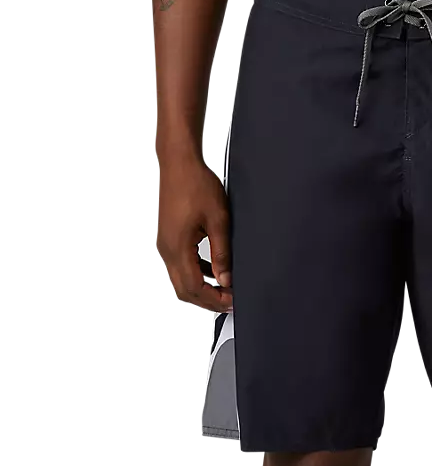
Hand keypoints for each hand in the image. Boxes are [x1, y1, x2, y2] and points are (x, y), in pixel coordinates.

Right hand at [156, 153, 232, 311]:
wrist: (178, 163)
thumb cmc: (196, 185)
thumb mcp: (218, 220)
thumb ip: (222, 253)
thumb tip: (226, 279)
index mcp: (177, 248)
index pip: (194, 287)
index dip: (214, 300)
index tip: (232, 302)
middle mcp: (166, 250)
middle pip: (183, 290)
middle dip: (207, 301)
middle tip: (230, 302)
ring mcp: (165, 244)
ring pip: (180, 280)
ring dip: (201, 289)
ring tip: (225, 290)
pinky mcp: (168, 238)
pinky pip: (180, 266)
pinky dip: (197, 275)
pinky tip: (215, 271)